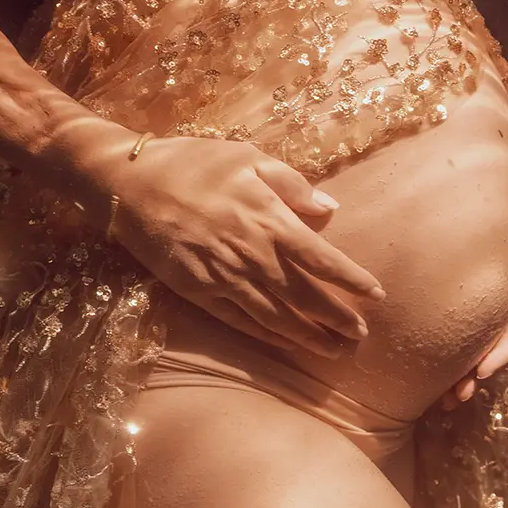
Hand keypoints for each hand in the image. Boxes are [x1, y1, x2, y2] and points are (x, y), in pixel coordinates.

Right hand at [102, 136, 385, 357]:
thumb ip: (291, 184)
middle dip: (336, 318)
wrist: (130, 184)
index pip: (321, 258)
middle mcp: (252, 254)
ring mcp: (224, 277)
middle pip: (304, 295)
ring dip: (308, 335)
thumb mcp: (248, 158)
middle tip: (362, 336)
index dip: (351, 280)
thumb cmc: (193, 163)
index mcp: (269, 219)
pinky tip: (286, 343)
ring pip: (275, 316)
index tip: (376, 295)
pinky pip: (240, 320)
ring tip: (334, 350)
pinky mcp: (199, 291)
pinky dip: (268, 335)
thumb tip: (330, 207)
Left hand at [438, 236, 507, 410]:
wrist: (481, 229)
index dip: (501, 353)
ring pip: (474, 356)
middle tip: (460, 394)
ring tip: (446, 401)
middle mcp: (504, 320)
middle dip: (476, 376)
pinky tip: (434, 388)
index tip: (483, 370)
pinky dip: (446, 366)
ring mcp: (484, 324)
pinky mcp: (462, 323)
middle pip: (492, 353)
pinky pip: (455, 346)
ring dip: (462, 379)